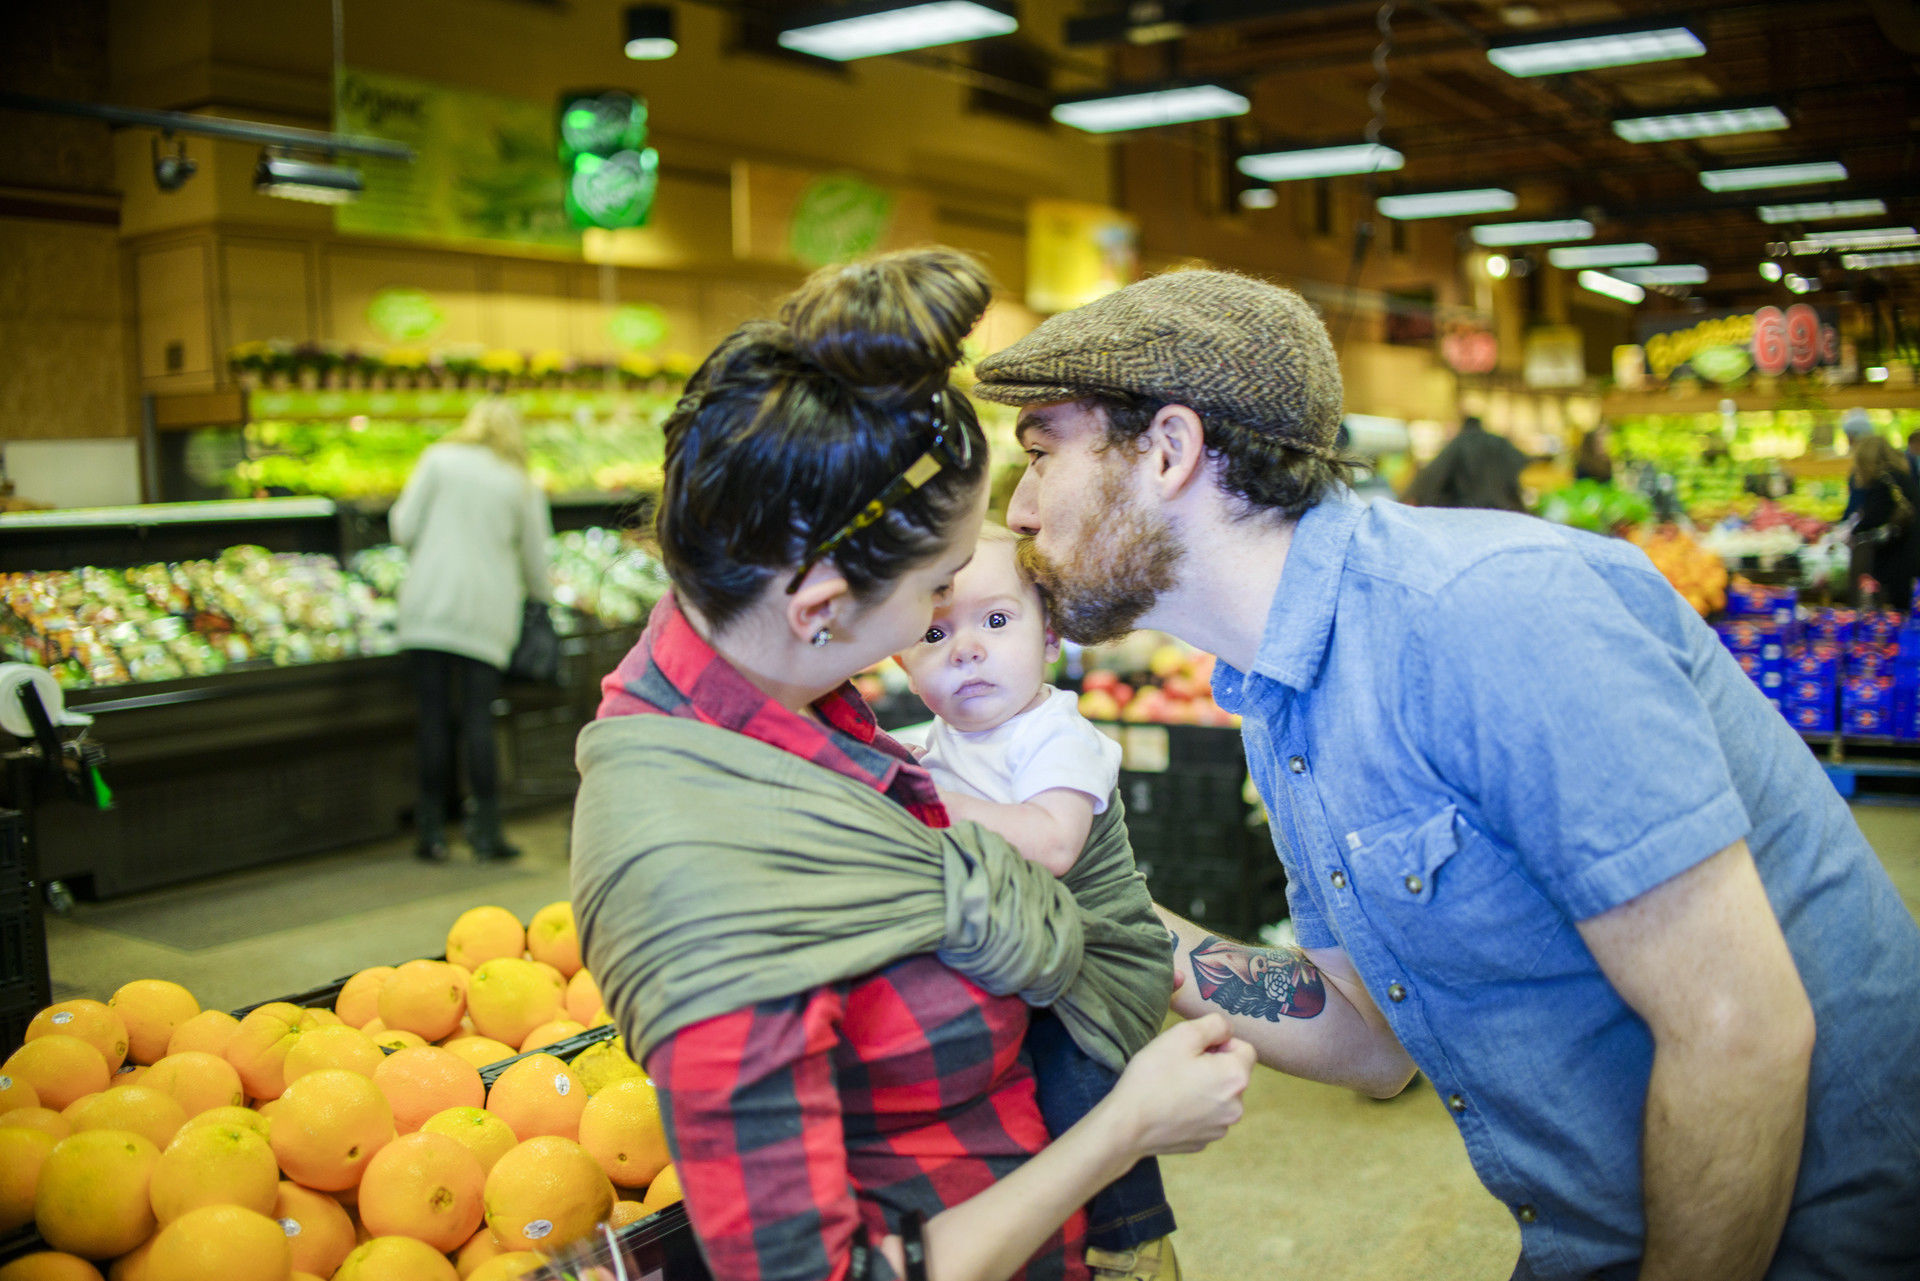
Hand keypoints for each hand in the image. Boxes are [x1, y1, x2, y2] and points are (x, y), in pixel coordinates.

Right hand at [1102, 1013, 1253, 1156]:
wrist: (1128, 1125)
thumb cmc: (1154, 1076)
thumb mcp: (1182, 1035)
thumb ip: (1214, 1024)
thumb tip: (1227, 1030)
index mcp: (1236, 1077)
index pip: (1245, 1048)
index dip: (1219, 1042)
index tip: (1194, 1049)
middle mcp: (1237, 1106)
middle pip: (1233, 1073)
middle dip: (1213, 1065)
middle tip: (1180, 1066)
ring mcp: (1221, 1128)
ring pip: (1220, 1096)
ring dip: (1205, 1087)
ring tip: (1174, 1087)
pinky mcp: (1205, 1141)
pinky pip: (1207, 1116)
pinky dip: (1195, 1109)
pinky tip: (1171, 1106)